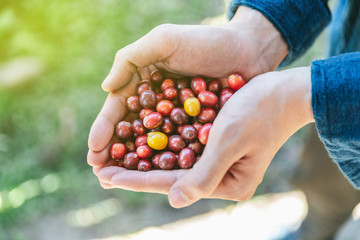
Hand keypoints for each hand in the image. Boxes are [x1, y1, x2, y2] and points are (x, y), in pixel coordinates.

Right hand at [88, 7, 288, 189]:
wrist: (249, 50)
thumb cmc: (207, 41)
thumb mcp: (165, 40)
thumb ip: (131, 59)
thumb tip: (106, 88)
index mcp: (143, 83)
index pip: (118, 109)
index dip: (104, 130)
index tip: (93, 151)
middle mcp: (157, 104)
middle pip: (132, 132)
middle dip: (115, 154)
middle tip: (102, 176)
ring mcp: (177, 119)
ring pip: (152, 145)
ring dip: (137, 165)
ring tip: (121, 183)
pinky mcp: (197, 129)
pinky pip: (179, 149)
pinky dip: (168, 163)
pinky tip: (158, 179)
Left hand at [92, 67, 313, 207]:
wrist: (284, 92)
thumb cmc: (259, 113)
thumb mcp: (229, 142)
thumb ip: (203, 175)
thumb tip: (174, 200)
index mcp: (227, 184)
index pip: (171, 183)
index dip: (136, 179)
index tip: (105, 176)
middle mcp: (221, 177)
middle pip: (168, 176)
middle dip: (135, 171)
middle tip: (101, 170)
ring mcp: (218, 162)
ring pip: (172, 162)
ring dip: (144, 158)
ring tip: (113, 159)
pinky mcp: (216, 146)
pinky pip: (182, 148)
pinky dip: (160, 145)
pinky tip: (139, 142)